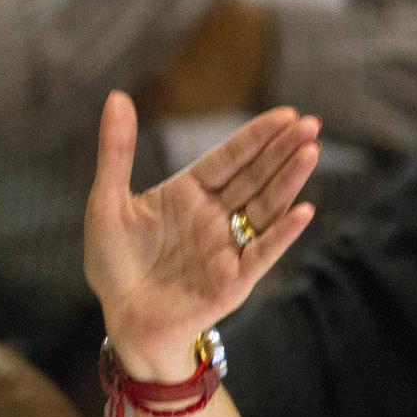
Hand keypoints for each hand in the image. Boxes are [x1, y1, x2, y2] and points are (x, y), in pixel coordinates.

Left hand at [83, 90, 319, 378]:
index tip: (286, 114)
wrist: (120, 319)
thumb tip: (116, 97)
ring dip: (288, 181)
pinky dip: (281, 232)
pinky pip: (262, 252)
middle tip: (310, 123)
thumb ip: (116, 153)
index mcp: (188, 194)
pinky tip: (301, 210)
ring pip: (265, 208)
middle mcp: (214, 216)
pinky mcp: (234, 279)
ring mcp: (227, 246)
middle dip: (282, 150)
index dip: (255, 138)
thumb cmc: (113, 263)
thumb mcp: (107, 203)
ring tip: (310, 152)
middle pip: (254, 177)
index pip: (228, 159)